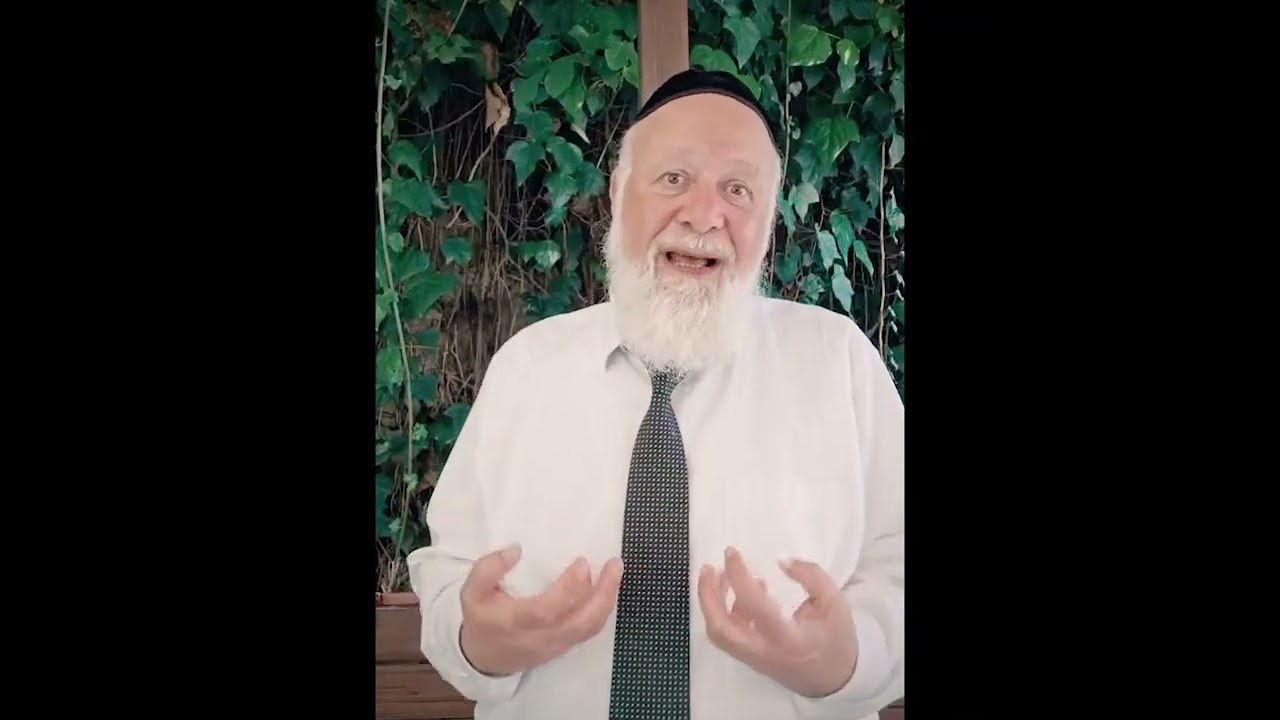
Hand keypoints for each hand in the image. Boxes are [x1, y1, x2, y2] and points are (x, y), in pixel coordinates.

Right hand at [459, 545, 623, 675]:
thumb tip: (516, 550)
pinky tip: (606, 590)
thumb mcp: (471, 592)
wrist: (484, 658)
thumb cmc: (481, 619)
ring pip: (590, 629)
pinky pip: (589, 632)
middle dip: (603, 593)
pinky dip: (602, 610)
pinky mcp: (564, 648)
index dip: (571, 587)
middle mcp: (541, 638)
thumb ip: (488, 568)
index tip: (582, 562)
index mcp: (517, 622)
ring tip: (615, 573)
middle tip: (615, 565)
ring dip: (608, 600)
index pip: (550, 609)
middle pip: (581, 623)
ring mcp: (555, 646)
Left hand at [698, 547, 856, 697]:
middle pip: (720, 629)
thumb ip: (811, 576)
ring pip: (719, 634)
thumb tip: (781, 561)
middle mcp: (764, 652)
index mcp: (788, 639)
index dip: (739, 576)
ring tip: (717, 575)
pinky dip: (724, 612)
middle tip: (708, 567)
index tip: (732, 553)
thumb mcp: (834, 603)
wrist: (835, 680)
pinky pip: (728, 636)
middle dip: (707, 596)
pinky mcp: (750, 658)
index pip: (755, 605)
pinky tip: (739, 594)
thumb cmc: (836, 640)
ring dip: (711, 603)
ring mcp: (754, 658)